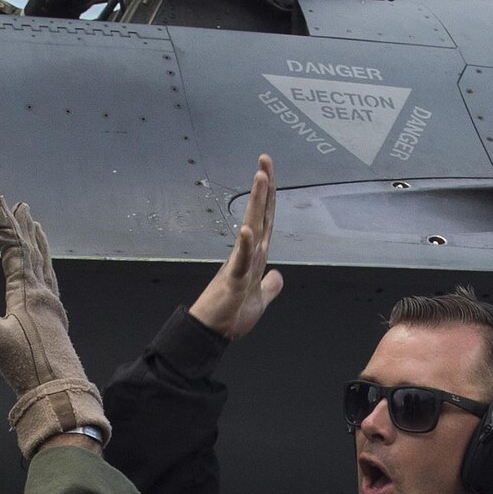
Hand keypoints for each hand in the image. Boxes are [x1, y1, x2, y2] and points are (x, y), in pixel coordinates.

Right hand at [0, 196, 107, 456]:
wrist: (60, 394)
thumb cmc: (28, 369)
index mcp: (28, 294)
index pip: (15, 250)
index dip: (3, 225)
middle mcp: (44, 295)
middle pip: (33, 251)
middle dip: (22, 226)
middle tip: (18, 204)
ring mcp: (53, 308)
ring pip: (46, 265)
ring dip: (38, 243)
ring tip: (36, 226)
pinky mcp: (56, 321)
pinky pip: (50, 282)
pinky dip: (45, 266)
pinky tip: (44, 274)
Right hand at [187, 155, 282, 340]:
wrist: (213, 334)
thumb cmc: (231, 315)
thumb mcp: (260, 299)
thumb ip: (271, 286)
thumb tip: (279, 276)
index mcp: (256, 256)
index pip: (266, 218)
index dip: (270, 195)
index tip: (268, 170)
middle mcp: (249, 254)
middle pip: (261, 214)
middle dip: (264, 186)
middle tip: (265, 159)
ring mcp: (241, 264)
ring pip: (252, 228)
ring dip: (257, 203)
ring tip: (260, 177)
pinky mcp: (234, 280)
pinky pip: (241, 260)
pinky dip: (245, 245)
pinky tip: (247, 229)